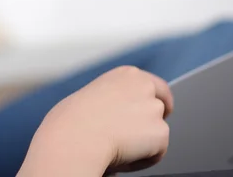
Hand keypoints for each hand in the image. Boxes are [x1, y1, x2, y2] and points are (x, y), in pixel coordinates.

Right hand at [18, 66, 173, 176]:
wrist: (75, 137)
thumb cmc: (70, 120)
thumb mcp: (91, 96)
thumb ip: (112, 99)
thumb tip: (113, 115)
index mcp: (126, 75)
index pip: (153, 85)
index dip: (154, 101)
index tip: (153, 111)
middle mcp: (144, 86)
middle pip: (161, 105)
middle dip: (154, 121)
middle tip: (141, 137)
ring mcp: (153, 108)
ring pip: (157, 131)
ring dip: (143, 142)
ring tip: (116, 147)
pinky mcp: (160, 132)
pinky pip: (157, 152)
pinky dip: (142, 159)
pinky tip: (122, 156)